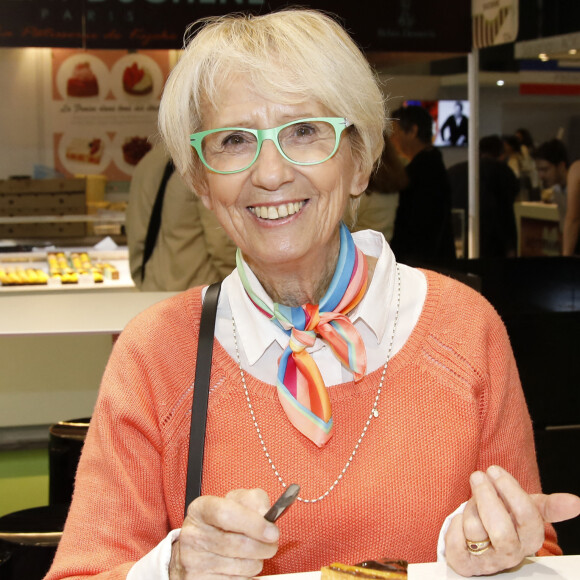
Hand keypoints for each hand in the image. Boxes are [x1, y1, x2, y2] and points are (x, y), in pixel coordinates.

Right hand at [169, 488, 279, 578]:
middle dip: (264, 546)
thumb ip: (253, 500)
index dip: (253, 523)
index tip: (272, 531)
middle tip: (271, 542)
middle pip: (239, 544)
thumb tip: (266, 514)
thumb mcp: (234, 502)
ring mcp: (195, 561)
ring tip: (252, 553)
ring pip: (243, 566)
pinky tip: (240, 565)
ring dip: (257, 560)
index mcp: (201, 509)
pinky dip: (247, 575)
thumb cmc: (220, 524)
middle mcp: (194, 535)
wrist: (195, 548)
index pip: (226, 514)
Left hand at [445, 465, 579, 576]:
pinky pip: (455, 544)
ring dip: (470, 508)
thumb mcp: (525, 508)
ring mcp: (487, 561)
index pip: (528, 518)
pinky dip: (454, 526)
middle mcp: (511, 554)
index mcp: (529, 539)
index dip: (510, 491)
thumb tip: (577, 502)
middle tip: (478, 476)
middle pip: (502, 531)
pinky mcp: (464, 564)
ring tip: (471, 500)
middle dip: (487, 498)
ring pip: (476, 533)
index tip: (494, 470)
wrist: (479, 539)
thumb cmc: (504, 518)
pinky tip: (459, 518)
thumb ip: (548, 506)